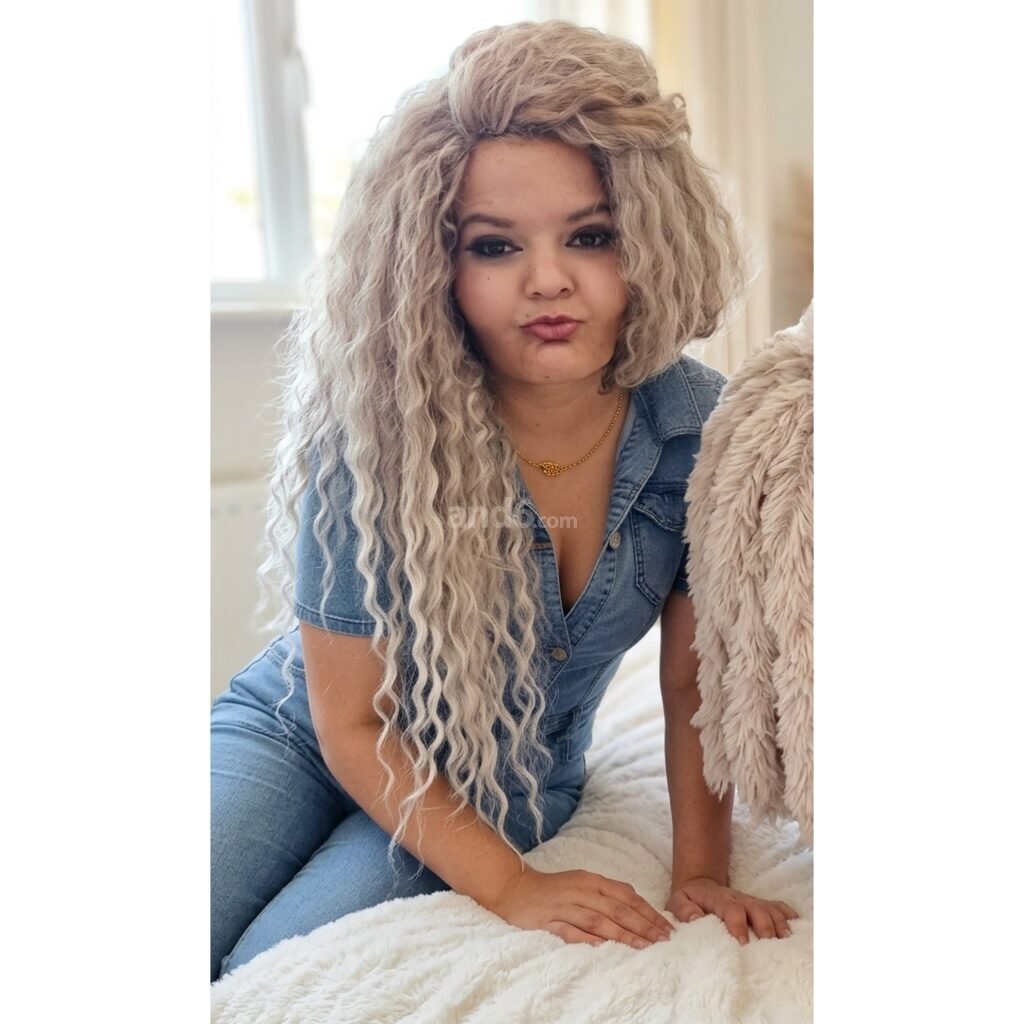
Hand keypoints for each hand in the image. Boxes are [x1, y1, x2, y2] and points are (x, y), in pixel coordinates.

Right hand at [484, 866, 675, 948]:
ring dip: (624, 933)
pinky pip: (572, 931)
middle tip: (663, 939)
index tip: (667, 926)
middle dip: (643, 924)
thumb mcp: (582, 882)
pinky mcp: (549, 921)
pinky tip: (605, 946)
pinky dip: (589, 938)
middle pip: (617, 908)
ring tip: (644, 946)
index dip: (648, 911)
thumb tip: (634, 896)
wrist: (514, 888)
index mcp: (591, 880)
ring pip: (600, 920)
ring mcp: (565, 906)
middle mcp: (581, 891)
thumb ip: (607, 890)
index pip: (626, 896)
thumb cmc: (553, 888)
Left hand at [667, 876, 798, 943]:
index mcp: (718, 898)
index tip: (743, 942)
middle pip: (756, 908)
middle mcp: (738, 898)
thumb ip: (683, 910)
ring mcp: (750, 900)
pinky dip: (788, 915)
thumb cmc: (689, 900)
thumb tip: (694, 919)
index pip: (731, 908)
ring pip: (769, 908)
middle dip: (764, 926)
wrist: (699, 886)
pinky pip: (777, 906)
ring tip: (787, 939)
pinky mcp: (758, 904)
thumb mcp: (677, 902)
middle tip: (769, 945)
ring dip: (779, 922)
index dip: (738, 924)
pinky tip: (797, 926)